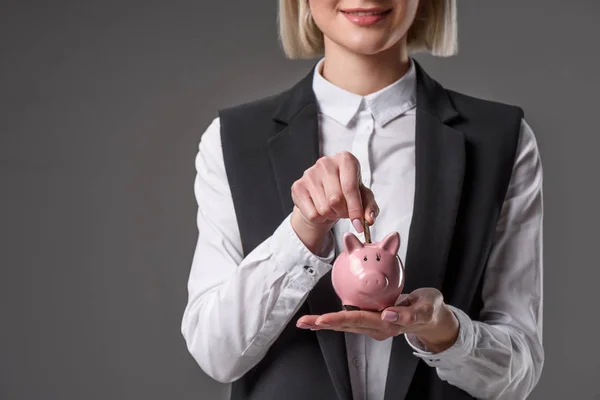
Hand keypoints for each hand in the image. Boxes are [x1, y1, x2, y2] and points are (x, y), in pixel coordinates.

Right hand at [290, 151, 378, 254]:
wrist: (324, 191)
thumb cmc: (347, 191)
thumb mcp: (363, 197)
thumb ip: (370, 208)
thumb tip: (368, 220)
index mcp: (346, 159)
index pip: (349, 188)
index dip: (355, 209)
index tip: (359, 224)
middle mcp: (326, 163)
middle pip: (335, 200)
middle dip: (343, 213)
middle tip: (345, 212)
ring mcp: (309, 174)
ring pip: (323, 209)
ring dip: (331, 215)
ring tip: (334, 209)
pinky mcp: (297, 186)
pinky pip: (312, 214)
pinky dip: (320, 218)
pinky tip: (321, 209)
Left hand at [297, 288, 459, 352]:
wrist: (433, 318)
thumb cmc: (429, 309)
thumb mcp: (425, 308)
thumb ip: (409, 313)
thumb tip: (388, 314)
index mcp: (388, 324)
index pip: (360, 320)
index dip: (340, 319)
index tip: (323, 320)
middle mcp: (378, 328)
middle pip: (347, 325)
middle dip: (324, 323)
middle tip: (304, 322)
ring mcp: (374, 327)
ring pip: (345, 325)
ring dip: (325, 324)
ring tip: (305, 323)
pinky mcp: (371, 322)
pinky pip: (349, 321)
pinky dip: (334, 320)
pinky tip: (320, 320)